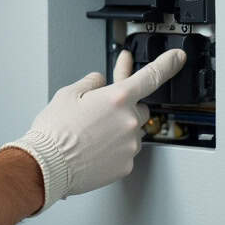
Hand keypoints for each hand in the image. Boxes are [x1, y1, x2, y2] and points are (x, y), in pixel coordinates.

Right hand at [3, 48, 186, 212]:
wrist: (47, 165)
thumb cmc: (54, 132)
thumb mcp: (67, 94)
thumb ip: (90, 83)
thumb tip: (99, 82)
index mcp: (117, 98)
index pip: (151, 75)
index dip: (168, 64)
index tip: (178, 59)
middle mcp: (128, 121)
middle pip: (139, 108)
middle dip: (124, 107)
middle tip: (102, 111)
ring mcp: (129, 145)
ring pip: (132, 131)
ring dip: (118, 129)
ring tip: (91, 134)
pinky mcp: (125, 165)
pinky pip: (126, 151)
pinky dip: (114, 149)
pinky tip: (94, 147)